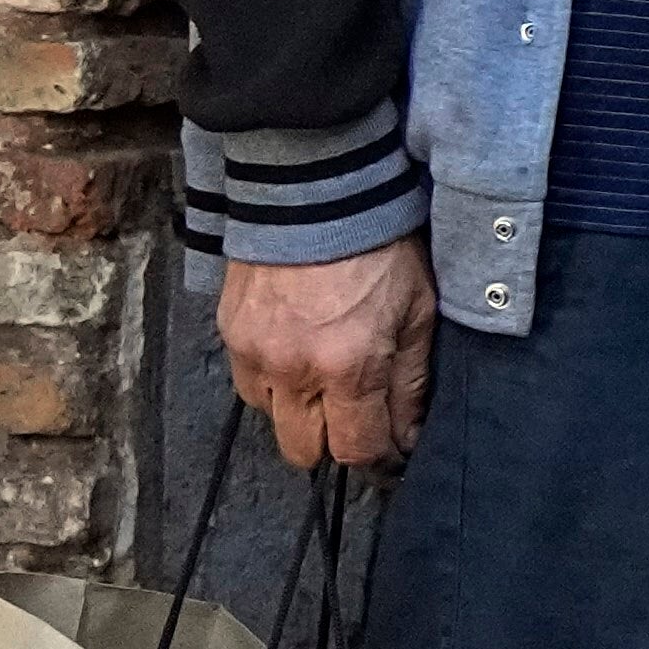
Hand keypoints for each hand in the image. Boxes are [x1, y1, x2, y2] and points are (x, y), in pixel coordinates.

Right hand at [221, 242, 436, 474]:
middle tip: (357, 415)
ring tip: (325, 374)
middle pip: (305, 451)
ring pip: (272, 420)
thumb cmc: (378, 245)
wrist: (316, 190)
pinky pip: (248, 384)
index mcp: (348, 366)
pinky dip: (272, 380)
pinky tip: (297, 351)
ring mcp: (255, 352)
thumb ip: (412, 381)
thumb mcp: (418, 311)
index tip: (392, 448)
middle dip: (335, 442)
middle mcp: (294, 369)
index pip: (357, 450)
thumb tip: (409, 434)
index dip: (379, 458)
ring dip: (300, 411)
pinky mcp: (230, 333)